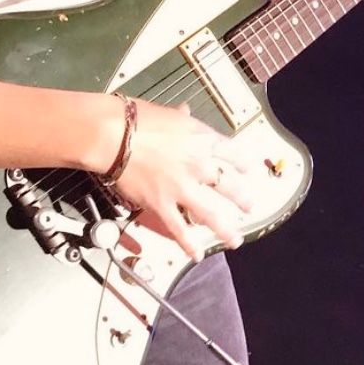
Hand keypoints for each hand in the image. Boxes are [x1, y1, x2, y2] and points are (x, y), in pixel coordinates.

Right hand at [112, 98, 256, 260]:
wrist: (114, 135)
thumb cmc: (136, 119)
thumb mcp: (167, 113)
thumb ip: (180, 117)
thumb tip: (184, 111)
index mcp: (202, 140)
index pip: (231, 153)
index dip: (242, 163)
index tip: (247, 169)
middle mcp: (198, 166)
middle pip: (229, 186)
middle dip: (241, 198)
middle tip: (248, 206)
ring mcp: (182, 188)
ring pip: (211, 215)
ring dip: (225, 230)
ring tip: (235, 240)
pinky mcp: (163, 205)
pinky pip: (180, 229)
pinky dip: (189, 244)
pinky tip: (197, 254)